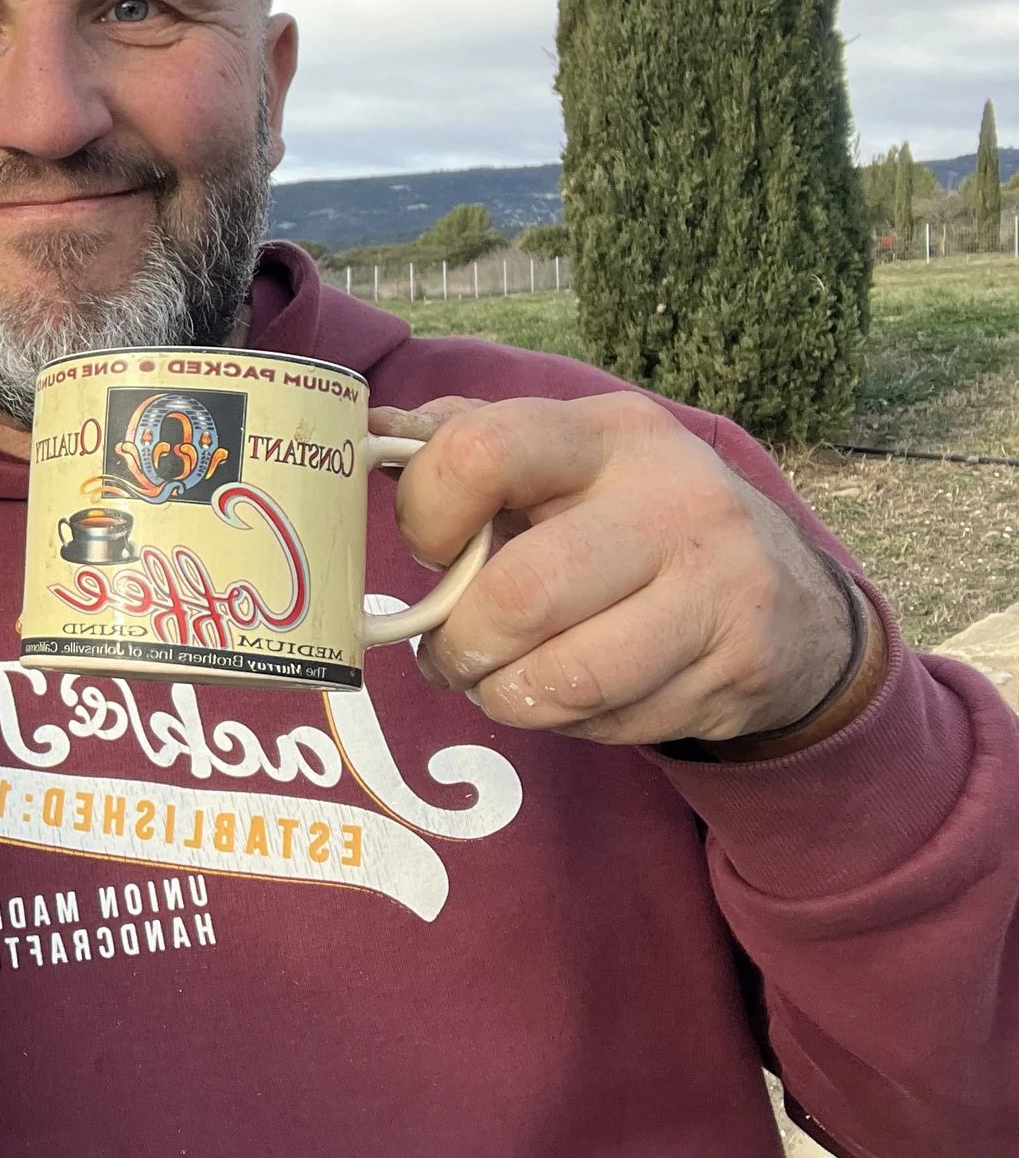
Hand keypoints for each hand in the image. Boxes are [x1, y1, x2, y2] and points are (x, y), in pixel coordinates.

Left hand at [379, 393, 859, 744]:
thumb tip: (367, 435)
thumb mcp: (563, 461)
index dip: (425, 513)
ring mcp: (717, 587)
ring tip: (492, 682)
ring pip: (566, 677)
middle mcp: (674, 500)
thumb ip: (464, 443)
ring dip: (502, 696)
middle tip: (446, 654)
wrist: (789, 596)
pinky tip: (568, 695)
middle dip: (458, 644)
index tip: (428, 548)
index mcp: (608, 434)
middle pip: (519, 594)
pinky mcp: (739, 667)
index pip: (480, 452)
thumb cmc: (628, 519)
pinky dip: (565, 723)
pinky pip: (612, 721)